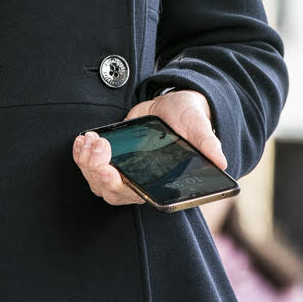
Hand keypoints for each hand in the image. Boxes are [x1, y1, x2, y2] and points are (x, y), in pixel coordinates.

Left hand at [72, 89, 224, 205]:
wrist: (174, 106)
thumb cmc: (189, 121)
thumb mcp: (199, 128)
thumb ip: (207, 143)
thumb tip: (221, 161)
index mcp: (161, 182)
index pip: (135, 196)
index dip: (118, 187)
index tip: (109, 172)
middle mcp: (140, 180)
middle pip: (109, 189)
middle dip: (97, 170)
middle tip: (99, 147)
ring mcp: (124, 169)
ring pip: (96, 179)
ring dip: (87, 161)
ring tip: (92, 139)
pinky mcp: (112, 156)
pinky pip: (89, 164)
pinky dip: (82, 153)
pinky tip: (84, 139)